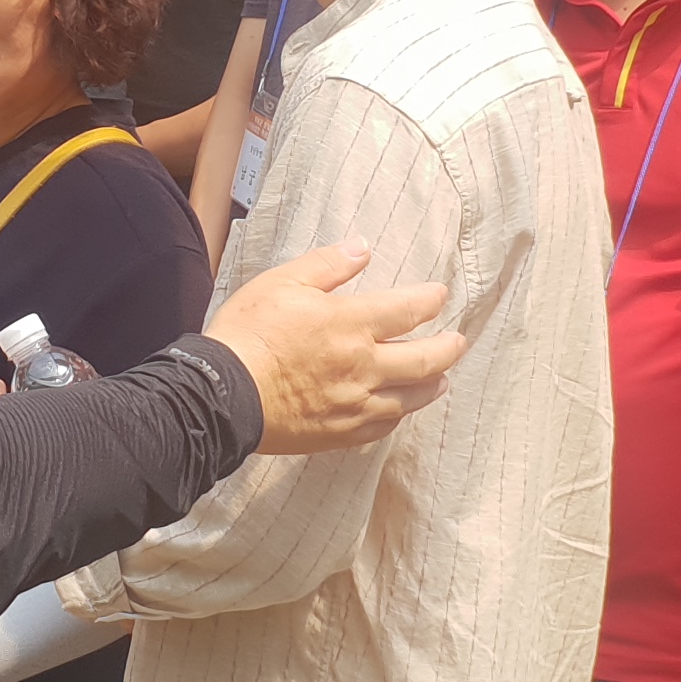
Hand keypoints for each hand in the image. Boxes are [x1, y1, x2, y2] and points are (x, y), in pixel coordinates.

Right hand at [206, 243, 461, 453]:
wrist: (222, 396)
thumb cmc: (249, 334)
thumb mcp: (283, 283)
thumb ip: (327, 265)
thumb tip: (362, 248)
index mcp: (351, 324)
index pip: (408, 309)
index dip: (430, 300)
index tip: (440, 294)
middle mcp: (364, 366)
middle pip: (425, 360)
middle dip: (448, 348)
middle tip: (458, 342)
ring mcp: (355, 404)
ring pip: (410, 398)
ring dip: (431, 385)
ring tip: (441, 380)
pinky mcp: (340, 433)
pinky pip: (382, 428)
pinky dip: (397, 417)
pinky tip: (399, 411)